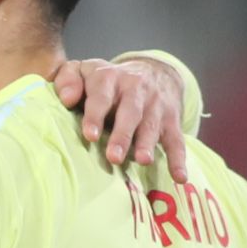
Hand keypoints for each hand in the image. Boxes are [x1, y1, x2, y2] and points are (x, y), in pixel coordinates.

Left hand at [52, 57, 189, 182]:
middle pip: (130, 113)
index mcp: (109, 78)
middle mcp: (135, 90)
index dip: (95, 115)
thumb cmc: (106, 80)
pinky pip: (177, 140)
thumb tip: (66, 99)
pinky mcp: (172, 120)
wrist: (153, 71)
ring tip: (142, 161)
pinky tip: (180, 177)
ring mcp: (155, 105)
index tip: (90, 136)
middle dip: (122, 135)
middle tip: (113, 157)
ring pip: (151, 125)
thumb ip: (68, 80)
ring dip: (147, 144)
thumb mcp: (84, 70)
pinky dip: (179, 159)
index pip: (101, 97)